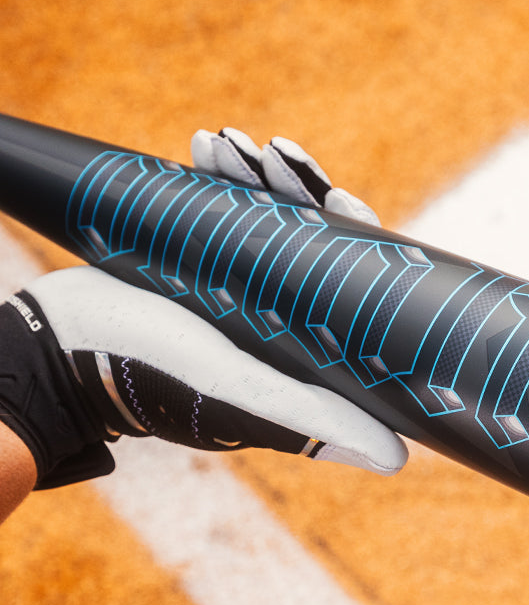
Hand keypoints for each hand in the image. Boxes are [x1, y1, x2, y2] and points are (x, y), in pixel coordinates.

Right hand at [0, 130, 406, 489]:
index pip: (358, 289)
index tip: (339, 198)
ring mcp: (241, 293)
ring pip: (272, 222)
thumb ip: (314, 417)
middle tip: (278, 157)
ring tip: (232, 144)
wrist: (53, 345)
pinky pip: (225, 214)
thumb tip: (398, 460)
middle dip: (303, 194)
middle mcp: (280, 324)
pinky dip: (221, 177)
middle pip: (317, 245)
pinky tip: (206, 146)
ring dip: (261, 176)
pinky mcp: (200, 267)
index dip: (358, 237)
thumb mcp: (241, 390)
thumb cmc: (153, 372)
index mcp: (304, 356)